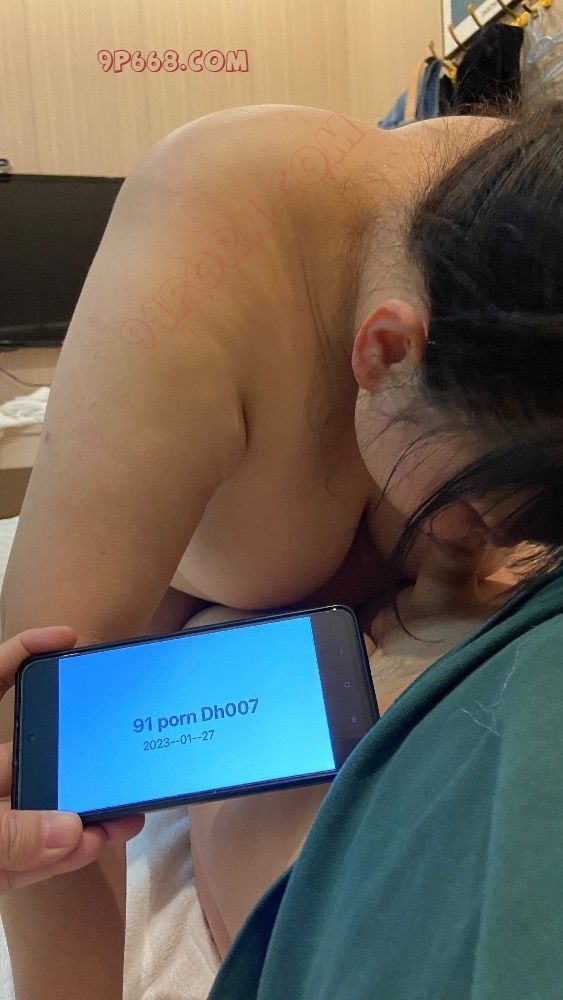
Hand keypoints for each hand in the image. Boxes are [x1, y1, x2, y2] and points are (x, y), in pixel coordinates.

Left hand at [0, 625, 144, 893]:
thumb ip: (6, 835)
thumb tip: (70, 830)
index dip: (25, 650)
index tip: (69, 638)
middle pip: (31, 754)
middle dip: (78, 757)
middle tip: (124, 751)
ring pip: (36, 811)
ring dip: (79, 815)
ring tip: (124, 815)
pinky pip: (25, 856)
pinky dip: (57, 854)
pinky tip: (91, 845)